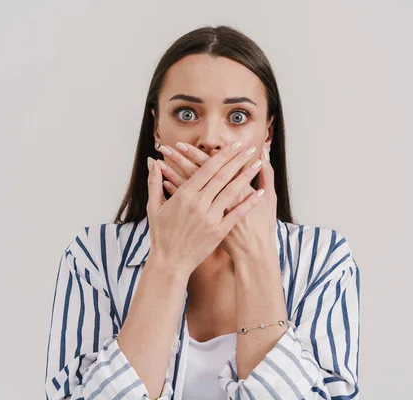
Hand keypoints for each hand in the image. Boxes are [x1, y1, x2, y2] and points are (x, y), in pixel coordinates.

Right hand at [146, 142, 265, 275]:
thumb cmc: (161, 234)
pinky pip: (237, 213)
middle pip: (222, 176)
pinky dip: (250, 201)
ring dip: (246, 175)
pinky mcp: (219, 231)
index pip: (207, 169)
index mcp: (184, 195)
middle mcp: (198, 204)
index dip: (222, 155)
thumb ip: (154, 182)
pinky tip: (260, 191)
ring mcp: (210, 218)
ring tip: (257, 162)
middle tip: (249, 148)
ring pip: (232, 191)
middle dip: (238, 160)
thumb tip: (152, 161)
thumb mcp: (153, 206)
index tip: (233, 145)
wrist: (169, 262)